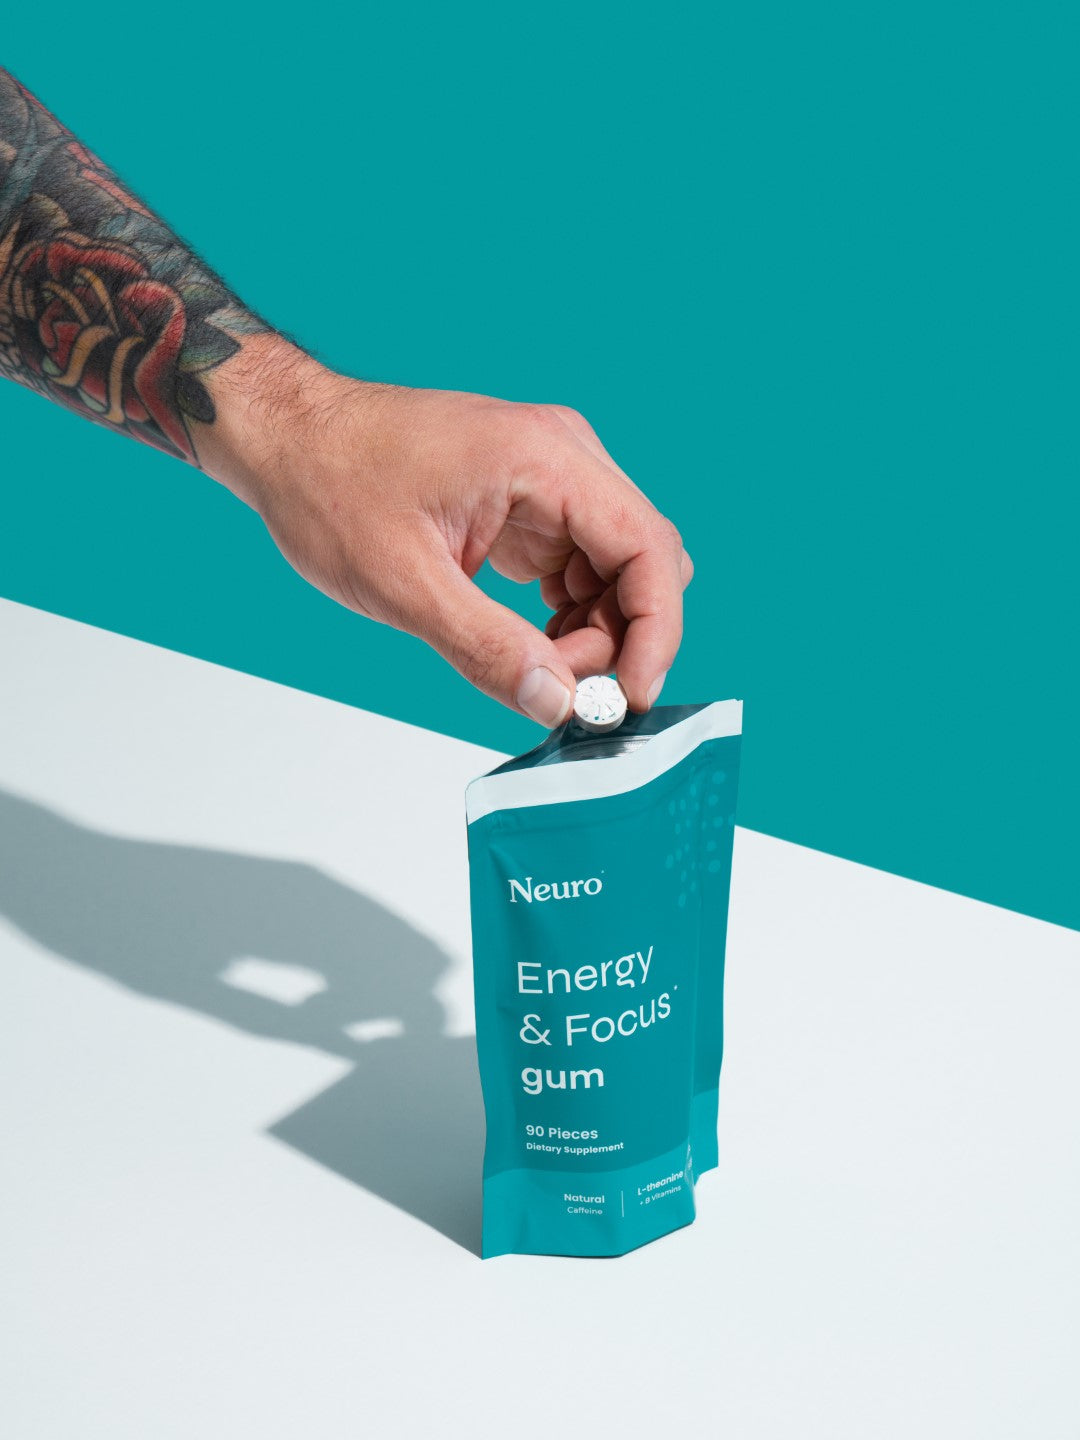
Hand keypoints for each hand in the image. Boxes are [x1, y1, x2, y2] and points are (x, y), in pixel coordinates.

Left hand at [199, 336, 692, 726]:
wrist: (289, 440)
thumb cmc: (330, 483)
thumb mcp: (403, 583)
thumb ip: (487, 648)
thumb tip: (556, 703)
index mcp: (543, 457)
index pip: (646, 548)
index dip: (656, 630)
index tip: (631, 695)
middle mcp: (561, 457)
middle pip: (641, 562)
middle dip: (620, 639)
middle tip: (566, 694)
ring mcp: (549, 479)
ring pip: (615, 573)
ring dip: (595, 633)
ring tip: (535, 672)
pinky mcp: (530, 503)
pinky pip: (581, 569)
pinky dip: (570, 618)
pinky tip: (531, 649)